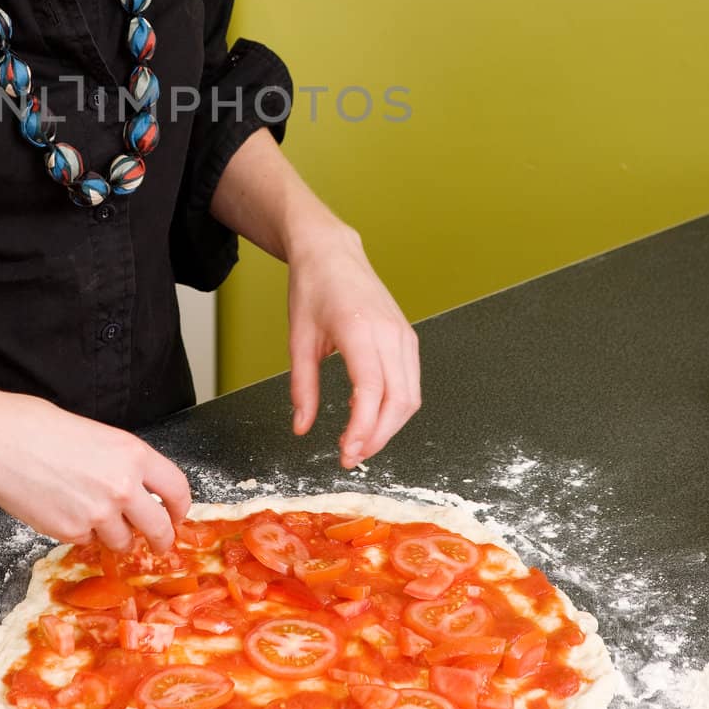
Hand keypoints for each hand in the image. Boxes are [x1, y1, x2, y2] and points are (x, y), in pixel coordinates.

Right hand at [0, 387, 190, 551]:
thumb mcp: (95, 434)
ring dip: (114, 537)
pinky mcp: (70, 532)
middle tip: (158, 544)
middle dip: (161, 540)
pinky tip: (60, 508)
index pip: (177, 489)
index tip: (176, 515)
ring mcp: (97, 514)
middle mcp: (123, 486)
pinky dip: (79, 532)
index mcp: (133, 454)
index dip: (180, 508)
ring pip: (122, 542)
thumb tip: (136, 490)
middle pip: (159, 527)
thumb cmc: (36, 426)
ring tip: (92, 515)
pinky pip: (86, 541)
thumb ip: (120, 463)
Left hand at [287, 220, 420, 467]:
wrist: (331, 252)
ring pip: (411, 396)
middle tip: (351, 457)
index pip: (372, 391)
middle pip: (400, 401)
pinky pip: (410, 382)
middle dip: (379, 437)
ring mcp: (403, 334)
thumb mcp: (298, 339)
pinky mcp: (406, 337)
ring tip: (358, 441)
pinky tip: (366, 412)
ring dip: (389, 426)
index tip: (346, 453)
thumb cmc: (312, 289)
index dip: (363, 429)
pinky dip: (393, 405)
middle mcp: (390, 332)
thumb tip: (301, 428)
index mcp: (359, 329)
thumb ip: (302, 387)